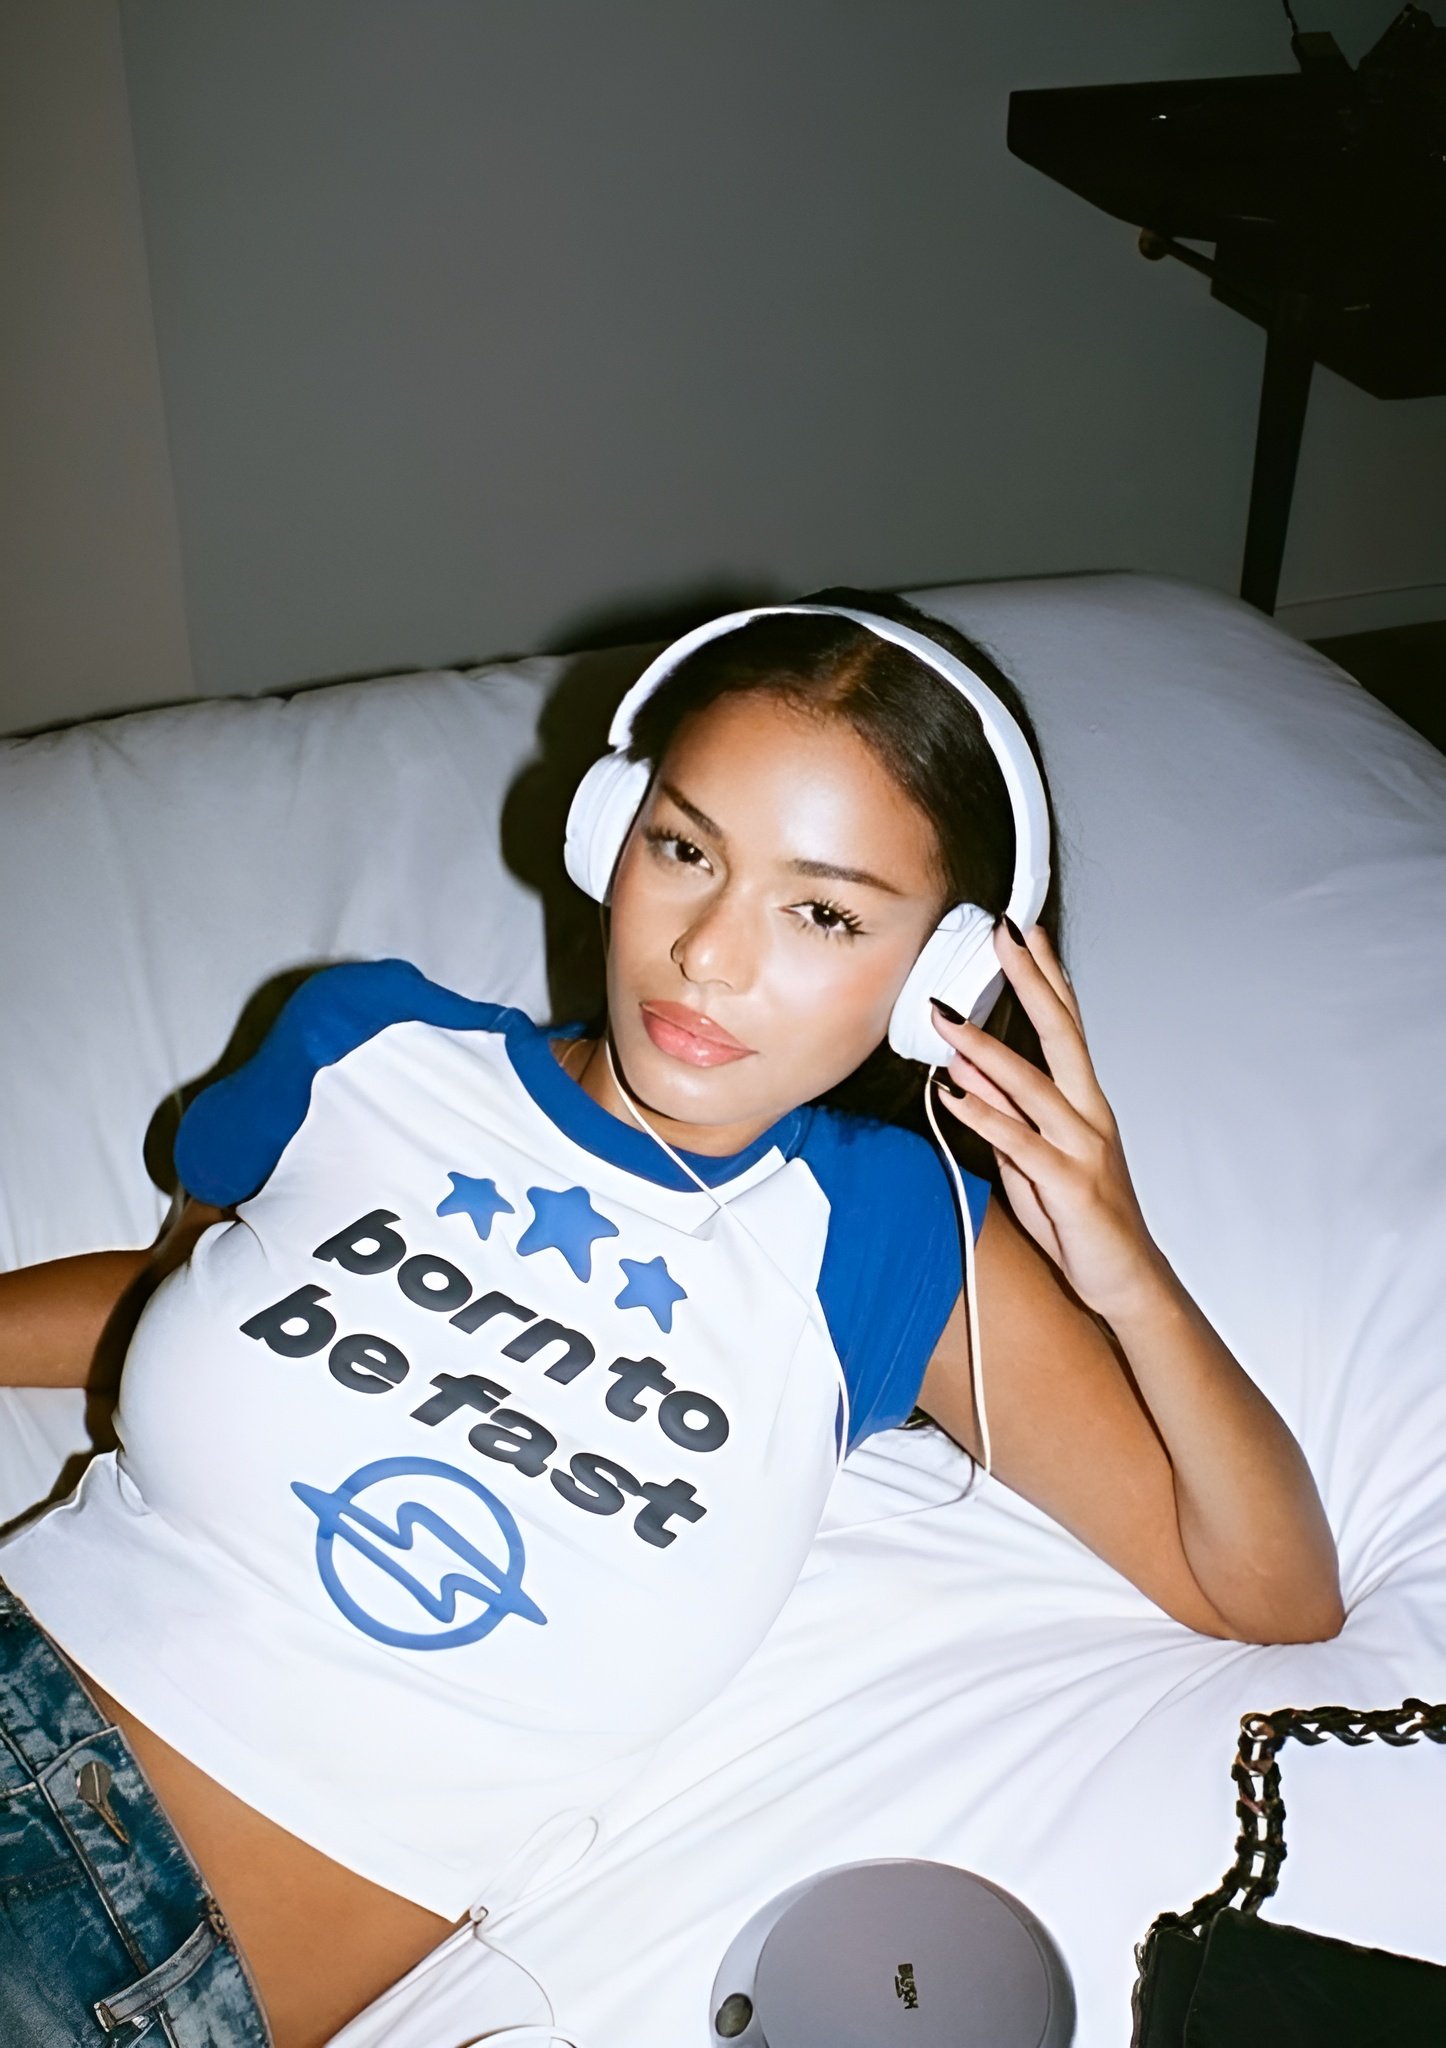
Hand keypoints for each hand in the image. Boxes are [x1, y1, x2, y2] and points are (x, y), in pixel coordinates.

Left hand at [930, 920, 1167, 1322]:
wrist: (1125, 1278)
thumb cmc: (1081, 1216)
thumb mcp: (1033, 1157)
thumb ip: (1005, 1112)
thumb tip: (966, 1069)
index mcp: (1085, 1102)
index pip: (1066, 1024)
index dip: (1046, 977)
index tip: (1024, 933)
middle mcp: (1089, 1114)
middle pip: (1061, 1034)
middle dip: (1029, 981)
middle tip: (1002, 936)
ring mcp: (1082, 1147)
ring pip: (1032, 1086)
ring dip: (986, 1050)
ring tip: (948, 1018)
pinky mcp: (1068, 1183)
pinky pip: (1020, 1143)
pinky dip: (984, 1115)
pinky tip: (954, 1093)